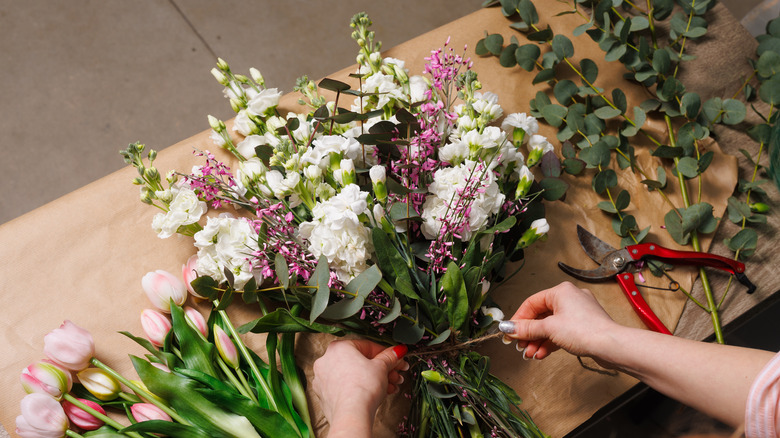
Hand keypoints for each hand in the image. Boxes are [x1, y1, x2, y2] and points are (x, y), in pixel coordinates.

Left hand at [312, 339, 408, 435]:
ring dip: (374, 380)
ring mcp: (323, 379)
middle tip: (394, 374)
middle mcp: (326, 360)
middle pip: (360, 361)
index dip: (385, 353)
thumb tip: (396, 352)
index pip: (367, 346)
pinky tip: (376, 394)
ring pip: (353, 375)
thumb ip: (389, 357)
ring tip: (389, 387)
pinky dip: (360, 388)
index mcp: (339, 347)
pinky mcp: (325, 395)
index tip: (394, 359)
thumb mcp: (382, 367)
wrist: (352, 414)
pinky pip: (346, 387)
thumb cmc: (363, 388)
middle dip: (381, 369)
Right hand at [499, 281, 619, 360]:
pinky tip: (542, 354)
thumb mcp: (549, 329)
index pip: (532, 303)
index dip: (519, 319)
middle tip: (519, 346)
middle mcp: (569, 298)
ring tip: (530, 354)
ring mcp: (578, 313)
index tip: (509, 332)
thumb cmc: (585, 331)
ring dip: (538, 341)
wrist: (611, 346)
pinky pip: (561, 332)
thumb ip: (526, 328)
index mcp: (561, 291)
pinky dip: (550, 342)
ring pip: (550, 326)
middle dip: (529, 334)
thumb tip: (508, 327)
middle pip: (541, 316)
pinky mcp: (583, 326)